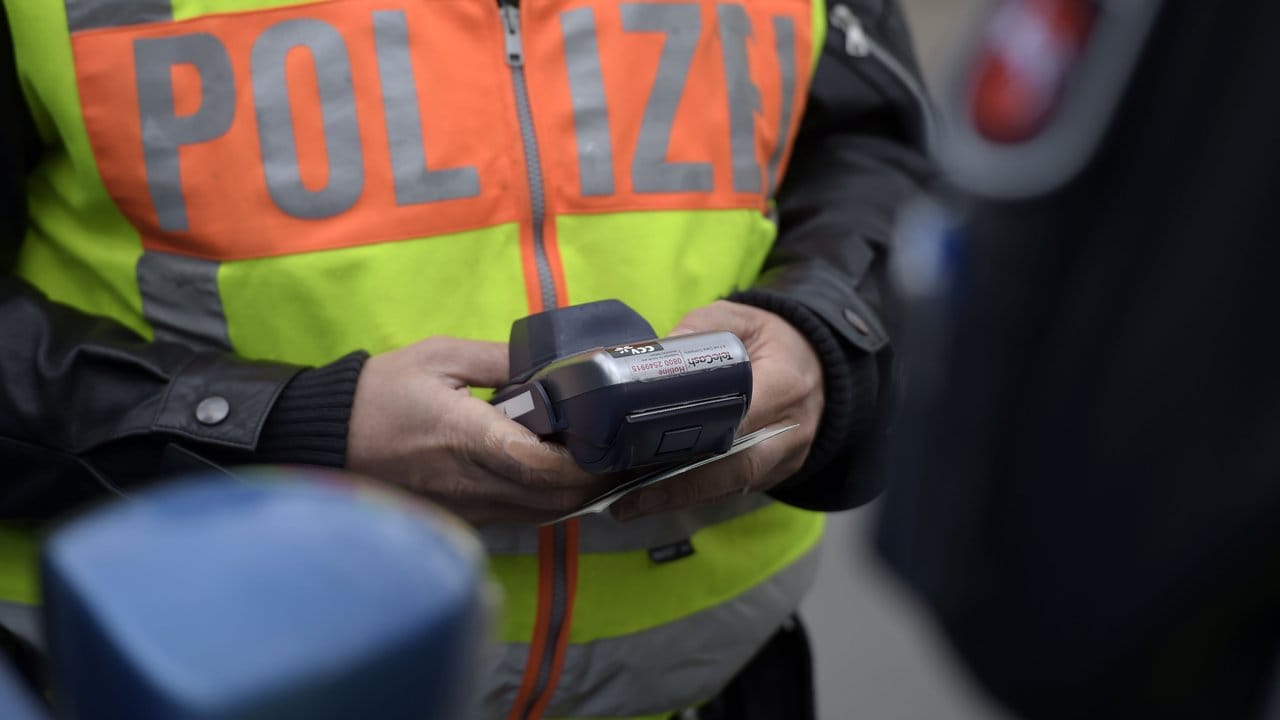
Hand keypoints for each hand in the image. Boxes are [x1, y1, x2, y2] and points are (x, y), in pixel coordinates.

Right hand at [346, 337, 611, 524]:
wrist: (327, 437)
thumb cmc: (380, 393)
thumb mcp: (440, 356)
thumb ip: (501, 359)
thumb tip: (551, 365)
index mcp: (468, 439)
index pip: (541, 465)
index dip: (585, 459)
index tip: (608, 437)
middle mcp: (472, 484)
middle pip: (555, 498)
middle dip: (593, 477)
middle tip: (615, 446)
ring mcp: (467, 509)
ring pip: (542, 514)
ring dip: (574, 492)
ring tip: (594, 458)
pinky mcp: (463, 519)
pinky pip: (520, 517)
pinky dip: (547, 500)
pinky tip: (555, 473)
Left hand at [610, 301, 824, 520]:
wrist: (819, 362)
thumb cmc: (772, 339)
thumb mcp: (740, 319)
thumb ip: (698, 330)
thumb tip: (649, 356)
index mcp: (785, 383)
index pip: (739, 418)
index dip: (693, 439)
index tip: (647, 450)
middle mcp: (791, 428)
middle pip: (733, 468)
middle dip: (678, 487)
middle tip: (628, 498)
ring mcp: (787, 457)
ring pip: (731, 487)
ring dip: (679, 497)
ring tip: (630, 503)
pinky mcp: (778, 473)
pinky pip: (734, 489)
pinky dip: (694, 494)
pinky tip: (655, 496)